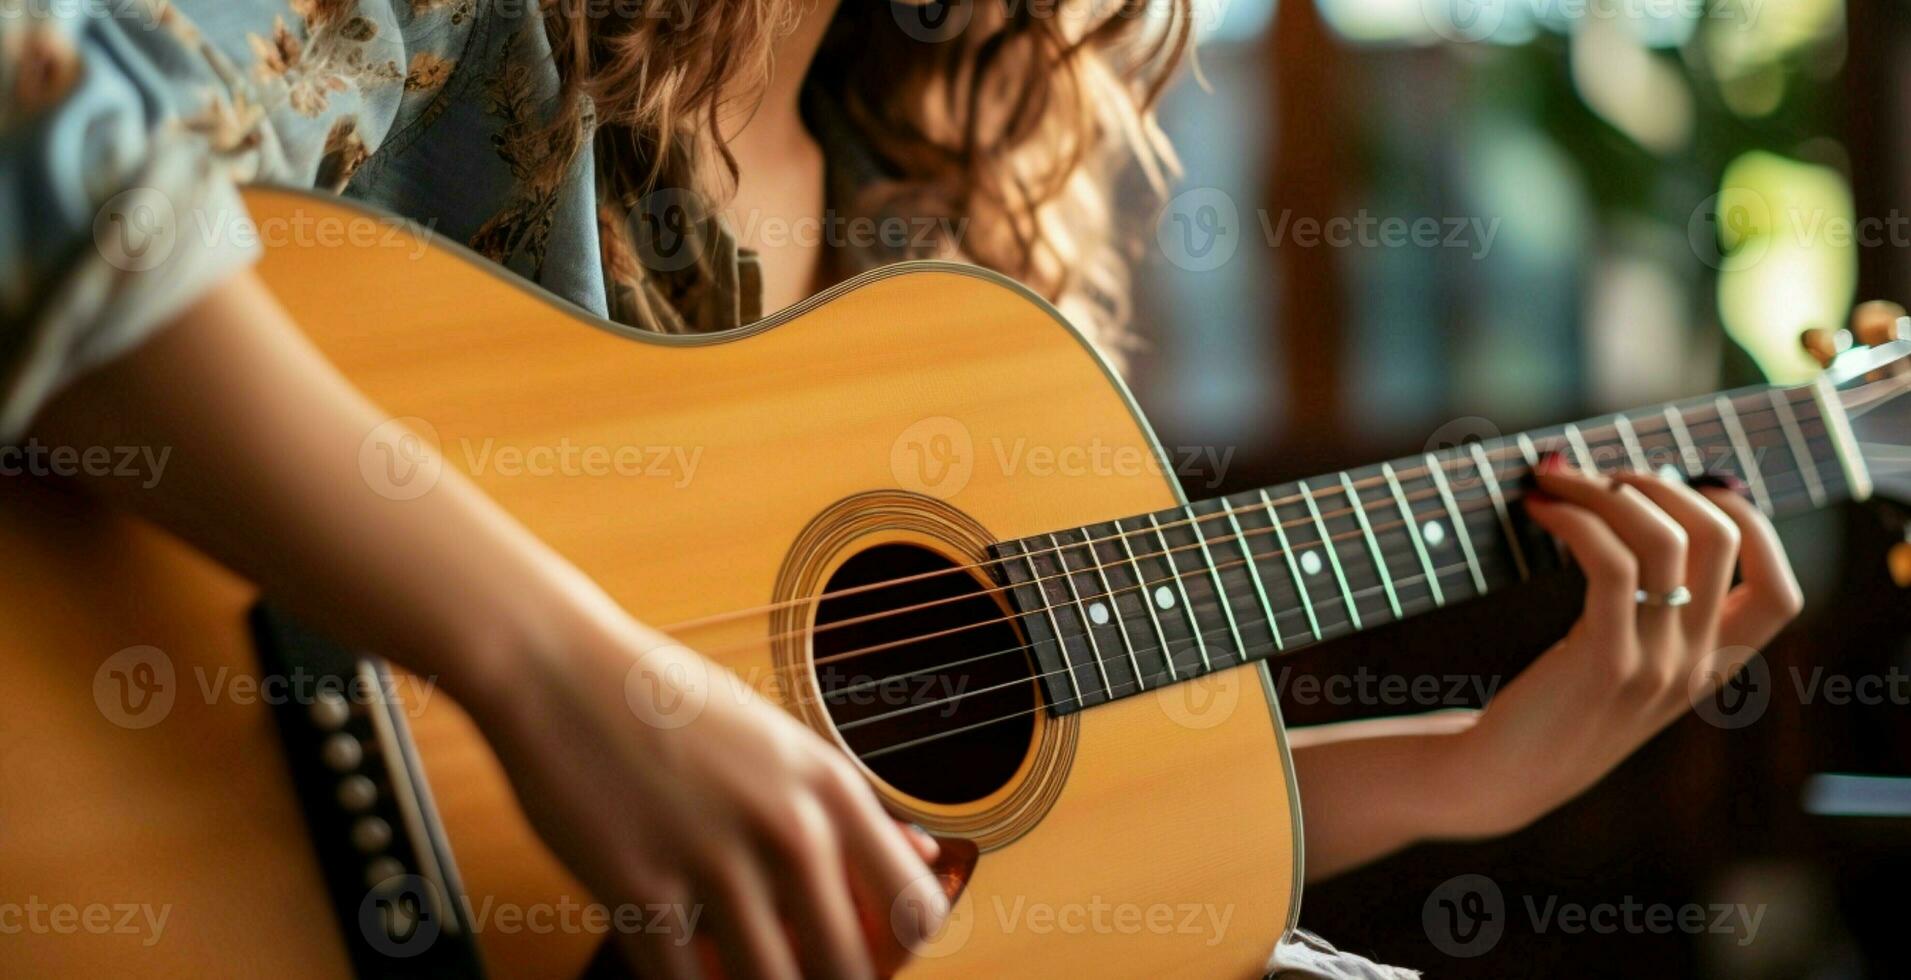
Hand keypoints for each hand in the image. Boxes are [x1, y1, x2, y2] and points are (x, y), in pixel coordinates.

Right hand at [476, 621, 947, 979]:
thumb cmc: (669, 704)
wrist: (560, 671)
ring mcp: (713, 859)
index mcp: (829, 786)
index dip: (898, 952)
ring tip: (734, 967)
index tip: (865, 952)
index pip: (914, 908)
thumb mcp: (780, 742)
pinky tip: (679, 966)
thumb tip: (924, 857)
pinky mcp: (637, 890)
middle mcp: (786, 824)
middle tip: (793, 967)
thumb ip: (849, 807)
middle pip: (849, 969)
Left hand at [1432, 455, 1802, 835]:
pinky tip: (1539, 509)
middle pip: (1722, 540)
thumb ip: (1646, 609)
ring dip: (1608, 490)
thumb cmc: (1550, 706)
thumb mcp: (1621, 664)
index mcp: (1712, 668)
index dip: (1753, 527)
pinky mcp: (1602, 660)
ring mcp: (1654, 665)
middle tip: (1604, 475)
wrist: (1501, 777)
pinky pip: (1610, 562)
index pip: (1780, 594)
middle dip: (1663, 484)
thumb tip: (1635, 501)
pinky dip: (1576, 519)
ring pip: (1663, 539)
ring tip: (1557, 481)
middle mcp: (1694, 667)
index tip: (1692, 491)